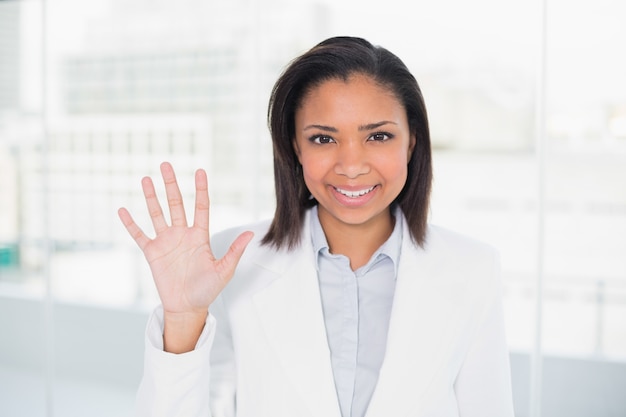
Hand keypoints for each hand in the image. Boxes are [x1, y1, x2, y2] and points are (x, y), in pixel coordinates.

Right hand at [118, 162, 252, 351]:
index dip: (201, 189)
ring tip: (144, 179)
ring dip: (150, 197)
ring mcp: (166, 242)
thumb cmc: (208, 289)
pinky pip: (139, 235)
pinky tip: (122, 210)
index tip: (200, 171)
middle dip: (171, 185)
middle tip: (166, 164)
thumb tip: (250, 233)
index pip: (201, 207)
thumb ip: (234, 251)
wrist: (187, 307)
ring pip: (157, 214)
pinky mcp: (152, 252)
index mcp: (200, 236)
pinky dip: (130, 223)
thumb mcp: (224, 270)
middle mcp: (182, 234)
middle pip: (176, 204)